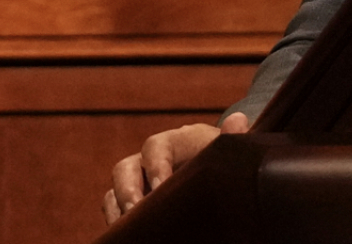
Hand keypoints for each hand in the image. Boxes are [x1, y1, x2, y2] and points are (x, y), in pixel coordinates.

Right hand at [103, 110, 249, 223]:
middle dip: (128, 190)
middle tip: (137, 210)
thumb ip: (233, 139)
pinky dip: (116, 217)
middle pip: (126, 167)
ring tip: (129, 227)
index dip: (155, 165)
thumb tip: (238, 120)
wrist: (225, 175)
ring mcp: (140, 179)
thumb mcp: (230, 152)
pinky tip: (126, 233)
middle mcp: (152, 158)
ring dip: (119, 206)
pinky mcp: (134, 199)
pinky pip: (113, 206)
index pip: (156, 146)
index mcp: (177, 142)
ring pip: (115, 188)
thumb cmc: (227, 162)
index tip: (161, 186)